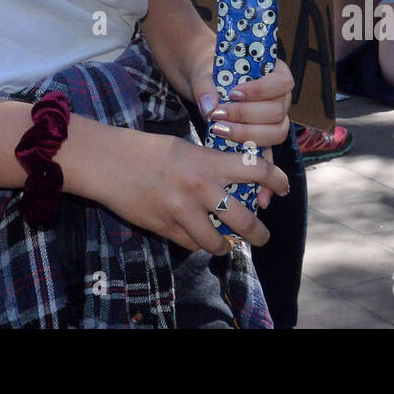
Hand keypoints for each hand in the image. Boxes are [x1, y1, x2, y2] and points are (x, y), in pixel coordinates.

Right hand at [92, 125, 288, 255]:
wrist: (109, 162)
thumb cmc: (146, 150)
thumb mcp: (185, 148)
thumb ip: (210, 165)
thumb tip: (234, 182)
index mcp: (208, 162)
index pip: (256, 170)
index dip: (277, 180)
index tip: (284, 187)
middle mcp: (200, 189)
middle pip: (245, 221)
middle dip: (259, 234)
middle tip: (262, 236)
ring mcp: (182, 212)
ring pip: (218, 243)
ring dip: (226, 246)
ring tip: (228, 244)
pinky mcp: (165, 229)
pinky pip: (192, 245)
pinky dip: (198, 244)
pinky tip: (197, 237)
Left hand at [193, 58, 292, 208]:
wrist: (202, 78)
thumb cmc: (207, 68)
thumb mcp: (204, 70)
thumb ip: (206, 85)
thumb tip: (209, 106)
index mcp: (274, 73)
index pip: (284, 81)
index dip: (261, 90)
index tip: (234, 93)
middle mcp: (280, 99)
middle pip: (277, 114)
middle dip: (247, 118)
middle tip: (218, 116)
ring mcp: (273, 122)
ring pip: (274, 136)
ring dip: (248, 139)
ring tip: (220, 133)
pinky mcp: (260, 142)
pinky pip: (269, 162)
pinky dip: (266, 181)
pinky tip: (261, 198)